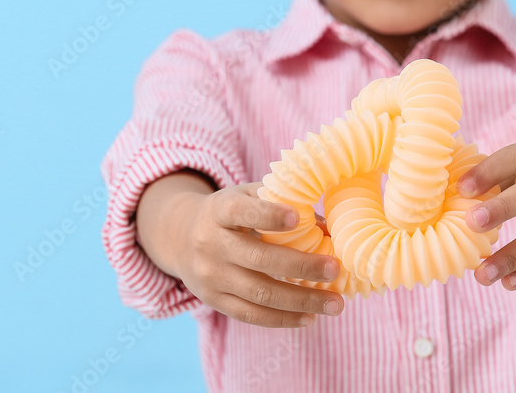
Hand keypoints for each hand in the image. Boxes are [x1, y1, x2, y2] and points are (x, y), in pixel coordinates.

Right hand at [172, 182, 343, 327]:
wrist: (181, 237)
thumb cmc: (230, 213)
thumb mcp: (248, 196)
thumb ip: (283, 203)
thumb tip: (327, 228)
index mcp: (220, 210)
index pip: (242, 212)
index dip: (268, 215)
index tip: (297, 218)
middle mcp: (211, 243)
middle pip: (258, 259)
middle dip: (300, 266)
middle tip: (334, 269)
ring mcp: (211, 276)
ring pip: (259, 293)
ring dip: (301, 301)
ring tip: (334, 304)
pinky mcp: (214, 301)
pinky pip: (251, 315)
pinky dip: (283, 319)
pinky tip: (310, 317)